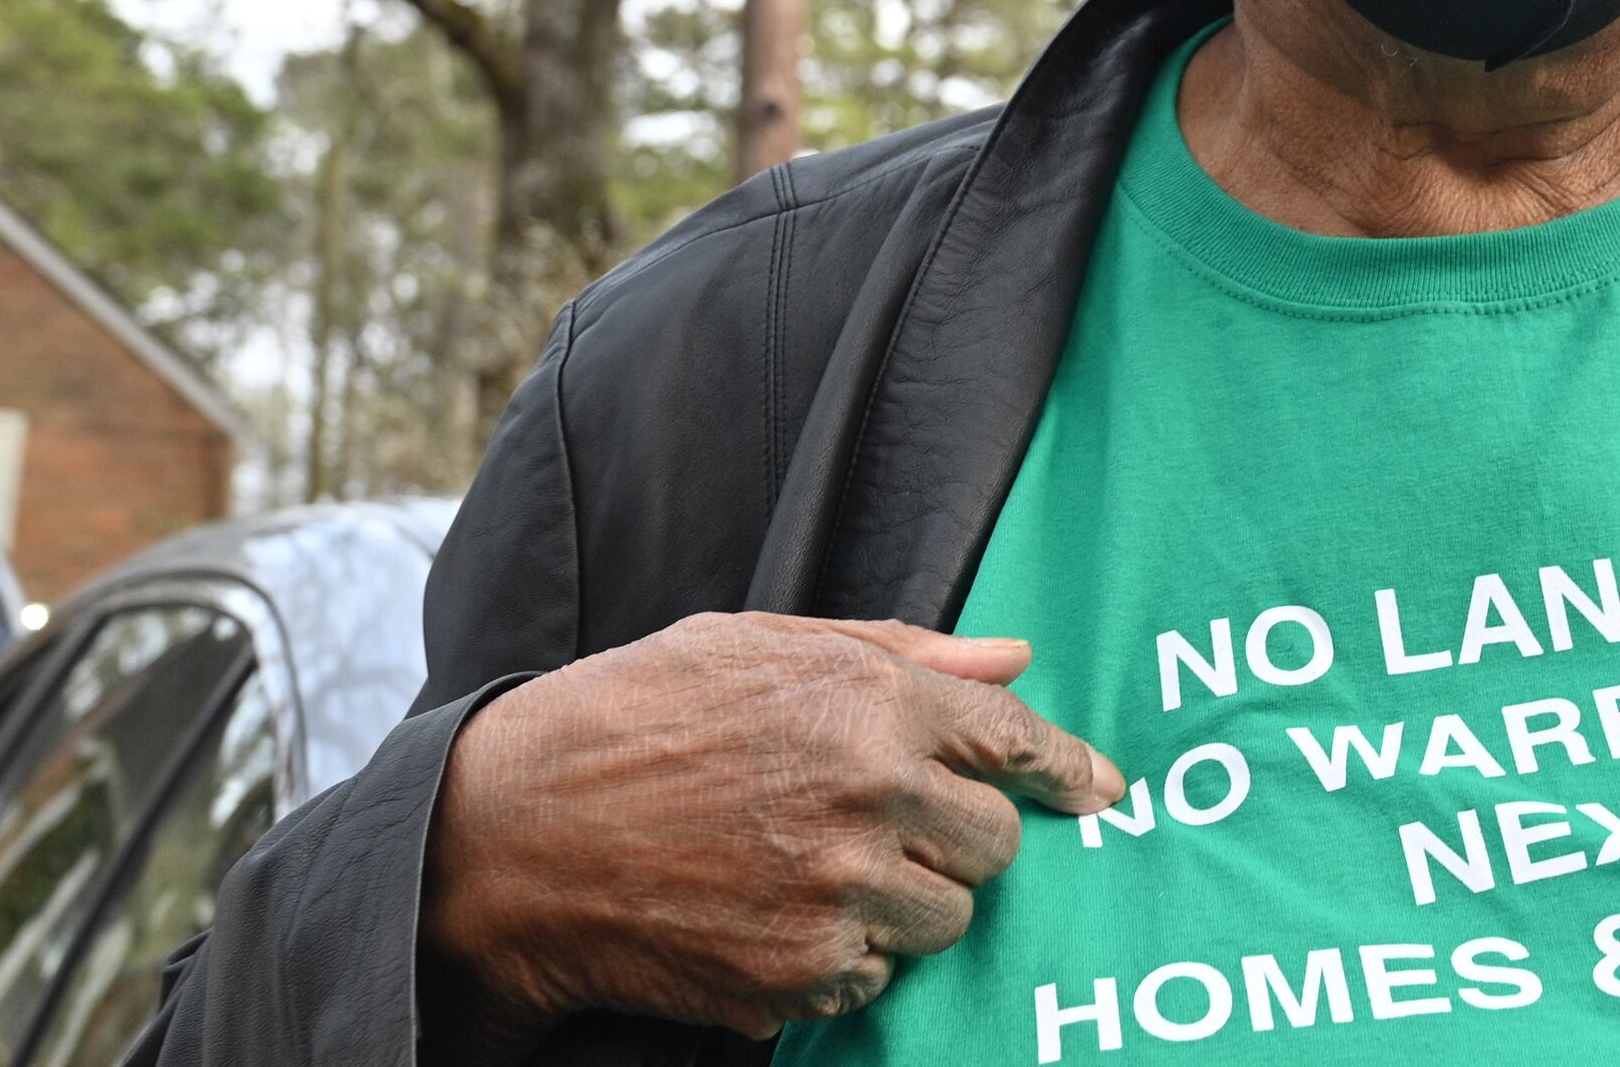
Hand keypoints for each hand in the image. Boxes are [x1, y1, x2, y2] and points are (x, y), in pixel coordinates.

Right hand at [415, 612, 1123, 1056]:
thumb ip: (900, 655)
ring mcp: (839, 895)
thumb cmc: (635, 716)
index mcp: (870, 703)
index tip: (1101, 792)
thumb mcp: (760, 644)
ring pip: (949, 919)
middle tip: (891, 822)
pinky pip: (880, 975)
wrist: (518, 834)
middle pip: (997, 846)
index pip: (1019, 745)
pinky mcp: (803, 972)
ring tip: (821, 866)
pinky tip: (780, 911)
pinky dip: (849, 954)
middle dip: (960, 836)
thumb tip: (1014, 663)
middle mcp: (871, 797)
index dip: (1070, 771)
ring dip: (909, 901)